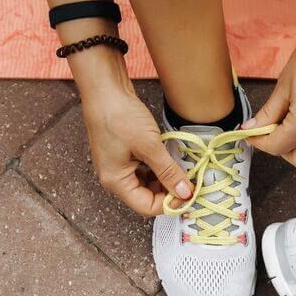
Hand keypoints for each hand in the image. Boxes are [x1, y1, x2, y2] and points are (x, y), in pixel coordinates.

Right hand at [82, 87, 192, 215]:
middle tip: (190, 180)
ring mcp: (118, 166)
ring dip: (165, 178)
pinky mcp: (124, 154)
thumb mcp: (149, 146)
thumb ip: (168, 171)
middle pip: (146, 197)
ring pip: (147, 183)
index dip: (170, 203)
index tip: (190, 193)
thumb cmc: (120, 116)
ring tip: (183, 168)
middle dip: (169, 191)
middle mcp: (114, 178)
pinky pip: (144, 169)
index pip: (146, 207)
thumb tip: (185, 193)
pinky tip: (170, 158)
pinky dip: (159, 167)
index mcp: (115, 181)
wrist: (105, 89)